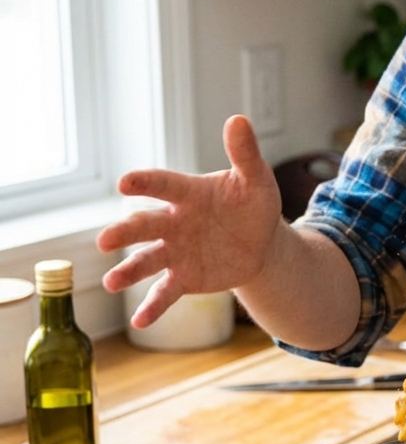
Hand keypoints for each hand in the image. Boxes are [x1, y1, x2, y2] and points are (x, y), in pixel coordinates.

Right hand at [97, 115, 282, 327]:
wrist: (261, 243)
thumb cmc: (252, 204)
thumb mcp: (256, 180)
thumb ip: (244, 154)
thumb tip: (238, 119)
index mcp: (188, 194)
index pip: (163, 185)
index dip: (145, 183)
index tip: (125, 183)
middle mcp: (173, 222)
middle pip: (144, 225)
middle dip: (124, 232)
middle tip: (105, 240)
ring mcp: (175, 251)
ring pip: (146, 260)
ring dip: (128, 271)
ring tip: (111, 282)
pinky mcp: (183, 277)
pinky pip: (164, 293)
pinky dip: (152, 307)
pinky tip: (139, 323)